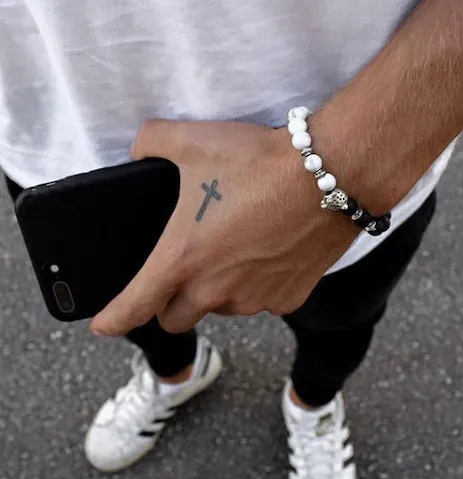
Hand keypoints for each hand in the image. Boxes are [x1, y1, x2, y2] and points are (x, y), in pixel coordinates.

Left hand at [91, 119, 358, 335]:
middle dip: (172, 303)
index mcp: (183, 259)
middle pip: (176, 319)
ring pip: (223, 310)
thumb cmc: (260, 163)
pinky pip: (262, 302)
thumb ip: (152, 143)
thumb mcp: (193, 141)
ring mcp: (254, 299)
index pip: (133, 307)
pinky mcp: (288, 299)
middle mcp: (215, 290)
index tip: (105, 326)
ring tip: (236, 249)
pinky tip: (269, 252)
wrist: (329, 175)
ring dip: (219, 291)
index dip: (113, 320)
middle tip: (186, 269)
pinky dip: (258, 286)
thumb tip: (141, 148)